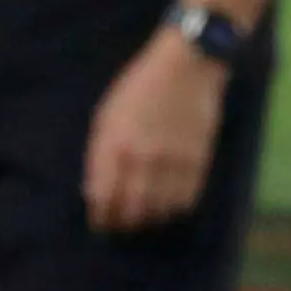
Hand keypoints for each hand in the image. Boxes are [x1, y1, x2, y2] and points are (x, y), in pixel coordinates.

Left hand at [84, 34, 232, 234]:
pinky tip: (168, 204)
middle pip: (131, 211)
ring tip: (145, 216)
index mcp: (114, 144)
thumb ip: (99, 154)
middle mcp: (142, 157)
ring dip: (149, 218)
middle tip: (122, 226)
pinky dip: (174, 209)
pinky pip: (185, 201)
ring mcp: (172, 161)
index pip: (103, 197)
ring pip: (159, 211)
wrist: (187, 65)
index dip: (101, 217)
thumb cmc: (140, 86)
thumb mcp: (107, 114)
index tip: (101, 223)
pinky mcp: (198, 161)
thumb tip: (93, 193)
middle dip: (123, 224)